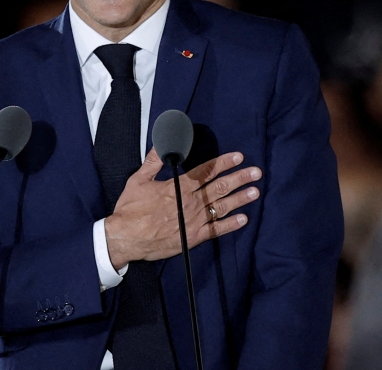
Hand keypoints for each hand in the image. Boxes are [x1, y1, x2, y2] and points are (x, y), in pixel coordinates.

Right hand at [104, 150, 260, 269]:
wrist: (126, 238)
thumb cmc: (130, 209)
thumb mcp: (138, 180)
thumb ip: (153, 162)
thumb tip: (162, 144)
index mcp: (178, 187)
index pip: (206, 171)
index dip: (223, 163)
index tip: (239, 157)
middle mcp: (190, 203)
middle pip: (219, 187)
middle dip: (239, 178)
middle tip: (256, 172)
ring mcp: (193, 221)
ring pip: (221, 207)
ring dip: (240, 198)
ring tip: (255, 191)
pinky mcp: (193, 238)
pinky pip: (215, 230)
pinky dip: (230, 225)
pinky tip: (243, 219)